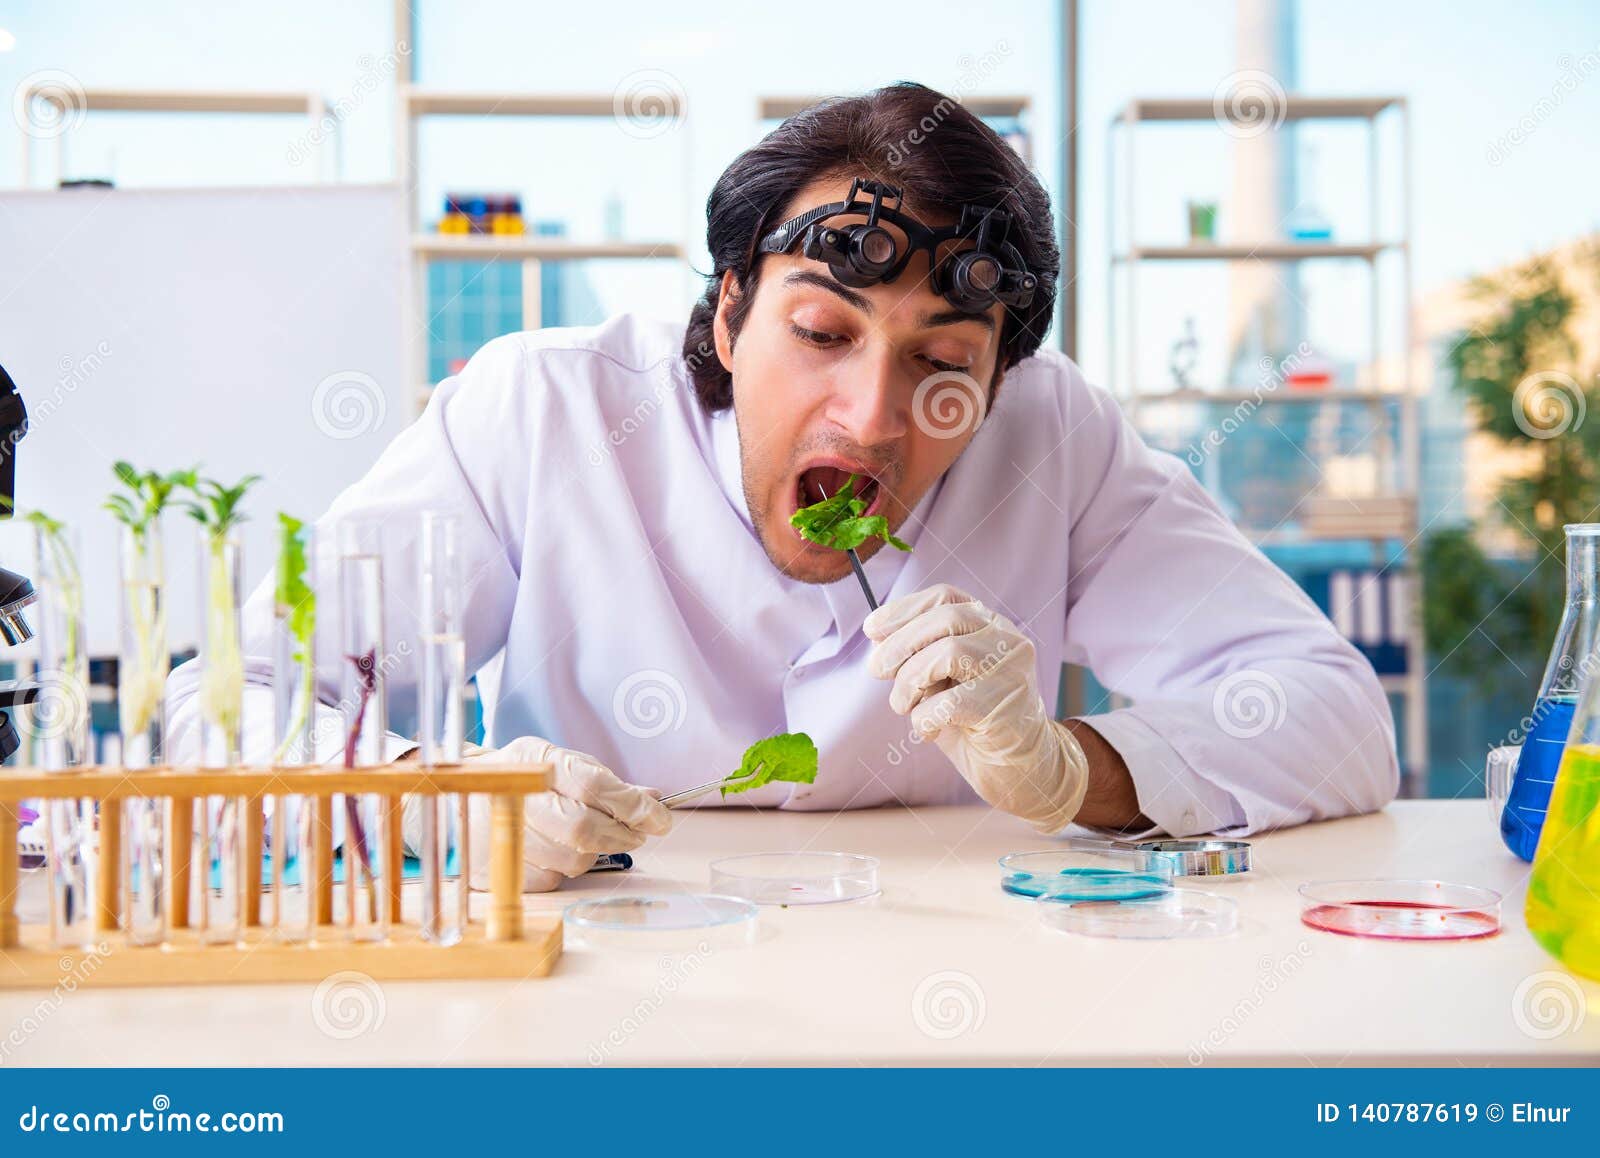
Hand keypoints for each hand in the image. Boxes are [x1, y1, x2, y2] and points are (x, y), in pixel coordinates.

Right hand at [404, 736, 671, 892]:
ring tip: (596, 837)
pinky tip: (560, 850)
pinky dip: (567, 868)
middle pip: (583, 828)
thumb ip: (607, 781)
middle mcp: (515, 796)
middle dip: (622, 835)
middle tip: (638, 833)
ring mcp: (501, 835)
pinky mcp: (496, 870)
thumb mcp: (562, 763)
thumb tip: (653, 800)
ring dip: (598, 853)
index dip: (632, 805)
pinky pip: (552, 880)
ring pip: (572, 860)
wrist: (456, 795)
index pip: (593, 785)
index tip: (660, 817)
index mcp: (534, 760)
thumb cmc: (523, 776)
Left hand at [864, 584, 1089, 832]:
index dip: (903, 609)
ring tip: (904, 706)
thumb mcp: (938, 682)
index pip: (945, 597)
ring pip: (948, 653)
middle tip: (876, 671)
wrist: (1020, 769)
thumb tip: (877, 637)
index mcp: (990, 625)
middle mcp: (1007, 639)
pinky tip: (928, 732)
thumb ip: (914, 656)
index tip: (872, 629)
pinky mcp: (1006, 706)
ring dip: (909, 683)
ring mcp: (1012, 671)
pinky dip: (923, 718)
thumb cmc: (973, 722)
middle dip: (900, 643)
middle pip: (946, 618)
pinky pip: (948, 703)